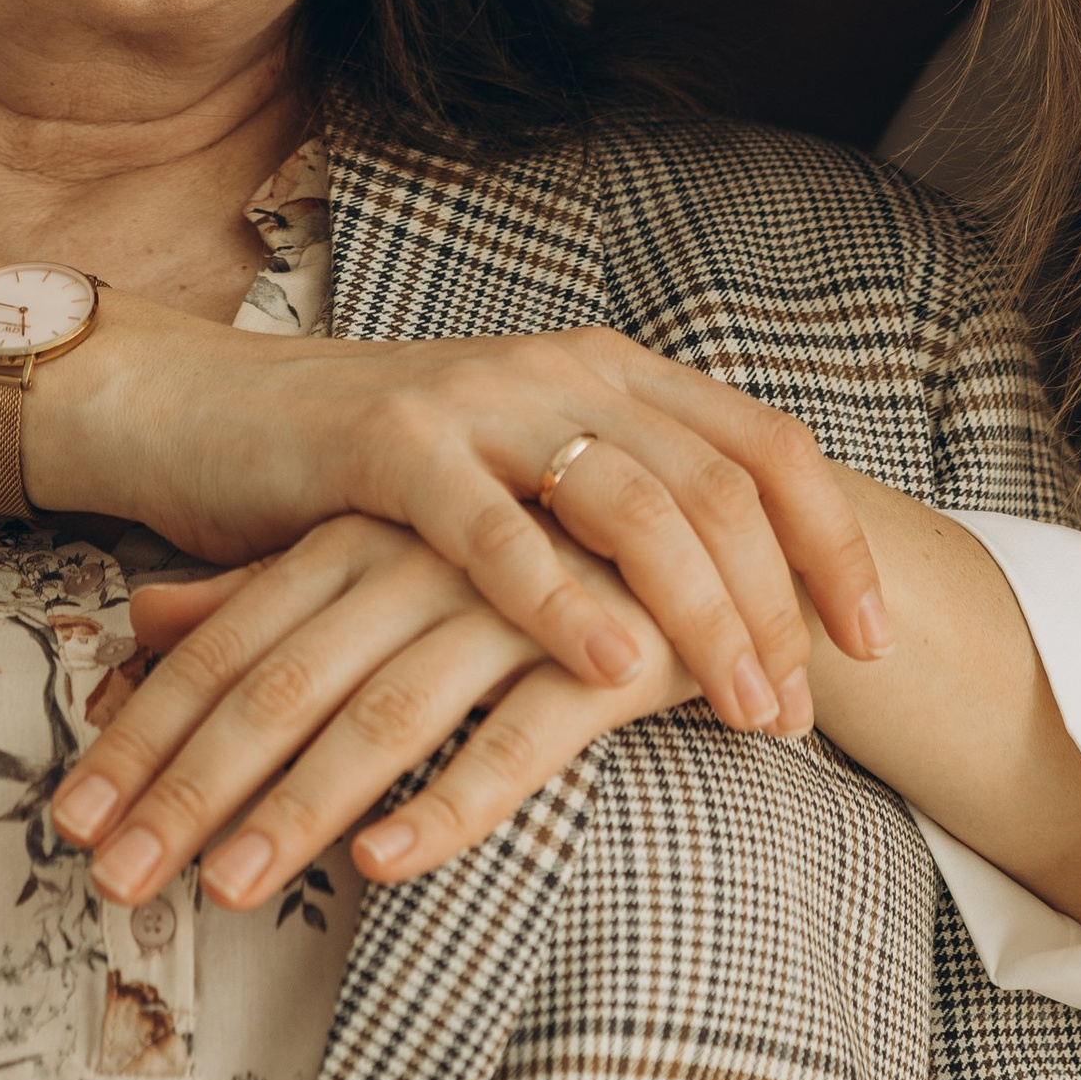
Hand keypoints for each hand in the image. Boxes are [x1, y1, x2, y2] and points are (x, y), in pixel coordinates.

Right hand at [35, 313, 889, 741]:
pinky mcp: (392, 445)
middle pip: (719, 481)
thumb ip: (613, 519)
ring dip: (706, 615)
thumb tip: (737, 612)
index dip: (834, 540)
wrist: (204, 411)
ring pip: (634, 502)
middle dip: (781, 603)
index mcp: (608, 372)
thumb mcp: (517, 482)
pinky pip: (497, 529)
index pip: (763, 444)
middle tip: (807, 711)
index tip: (876, 640)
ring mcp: (480, 399)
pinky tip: (612, 666)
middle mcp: (562, 369)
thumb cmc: (369, 479)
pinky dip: (564, 600)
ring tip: (748, 707)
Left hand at [49, 514, 697, 908]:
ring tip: (224, 892)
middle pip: (280, 684)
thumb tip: (138, 619)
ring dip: (297, 808)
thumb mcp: (391, 563)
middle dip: (188, 789)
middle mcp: (423, 561)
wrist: (735, 535)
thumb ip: (272, 591)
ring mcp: (516, 605)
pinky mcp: (610, 654)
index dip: (144, 738)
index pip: (225, 648)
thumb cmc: (536, 563)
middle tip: (112, 885)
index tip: (69, 830)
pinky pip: (519, 739)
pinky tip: (383, 863)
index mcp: (363, 538)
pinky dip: (448, 801)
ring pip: (383, 715)